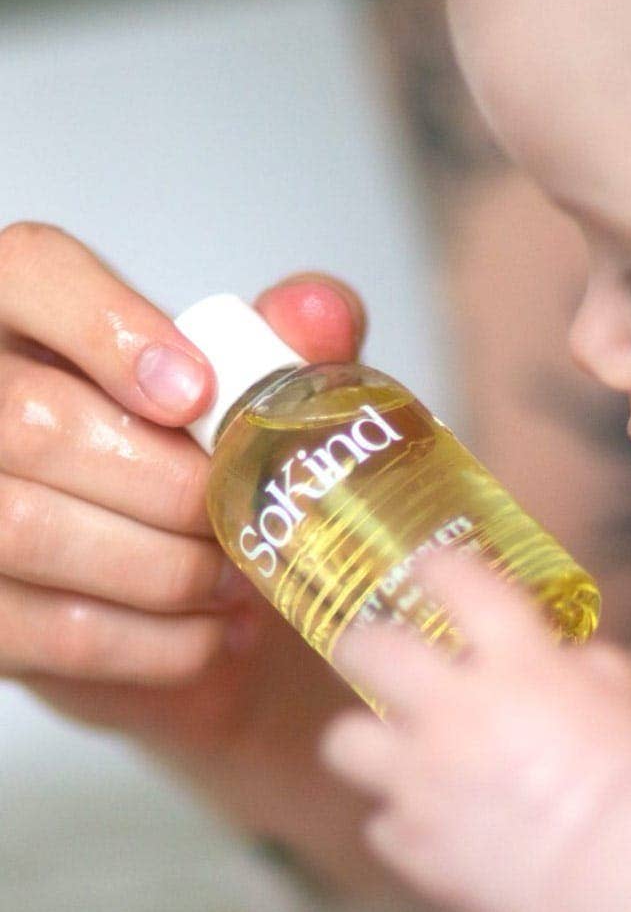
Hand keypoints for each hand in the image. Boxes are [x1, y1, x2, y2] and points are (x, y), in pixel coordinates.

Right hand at [0, 224, 364, 749]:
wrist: (192, 611)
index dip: (108, 326)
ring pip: (28, 530)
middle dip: (169, 484)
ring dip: (165, 568)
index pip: (32, 271)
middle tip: (241, 515)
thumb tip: (320, 314)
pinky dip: (155, 640)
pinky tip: (210, 633)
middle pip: (33, 420)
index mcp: (26, 312)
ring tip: (236, 578)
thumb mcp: (258, 402)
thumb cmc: (207, 476)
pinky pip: (52, 628)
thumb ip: (287, 347)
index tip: (196, 392)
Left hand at [322, 550, 630, 911]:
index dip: (435, 570)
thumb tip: (567, 663)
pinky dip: (408, 829)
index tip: (431, 573)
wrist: (622, 874)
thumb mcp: (629, 704)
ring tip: (396, 758)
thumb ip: (588, 673)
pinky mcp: (412, 845)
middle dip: (366, 647)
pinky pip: (383, 826)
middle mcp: (452, 709)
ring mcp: (421, 779)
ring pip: (344, 740)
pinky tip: (441, 836)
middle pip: (365, 649)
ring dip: (368, 745)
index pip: (452, 580)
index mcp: (516, 660)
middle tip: (379, 658)